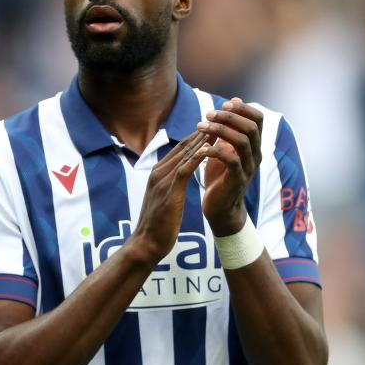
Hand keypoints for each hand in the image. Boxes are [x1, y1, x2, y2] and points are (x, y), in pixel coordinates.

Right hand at [128, 130, 209, 263]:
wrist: (146, 244)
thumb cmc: (157, 225)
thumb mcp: (163, 199)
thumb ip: (169, 185)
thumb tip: (179, 178)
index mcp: (158, 173)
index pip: (180, 149)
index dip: (197, 136)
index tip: (213, 126)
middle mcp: (159, 172)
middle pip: (183, 147)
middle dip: (202, 133)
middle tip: (219, 120)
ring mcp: (162, 180)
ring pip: (185, 154)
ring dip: (202, 140)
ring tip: (218, 128)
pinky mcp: (169, 191)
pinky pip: (184, 170)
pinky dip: (196, 158)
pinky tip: (208, 149)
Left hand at [197, 98, 262, 235]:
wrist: (220, 208)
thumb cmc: (220, 176)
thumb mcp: (225, 148)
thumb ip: (230, 128)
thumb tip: (233, 101)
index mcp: (254, 145)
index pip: (258, 118)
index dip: (243, 108)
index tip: (224, 105)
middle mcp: (255, 155)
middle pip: (251, 127)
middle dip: (230, 117)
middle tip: (208, 115)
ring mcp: (248, 168)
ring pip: (242, 141)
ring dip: (220, 130)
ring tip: (201, 126)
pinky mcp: (237, 180)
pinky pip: (231, 160)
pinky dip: (215, 151)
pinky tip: (201, 149)